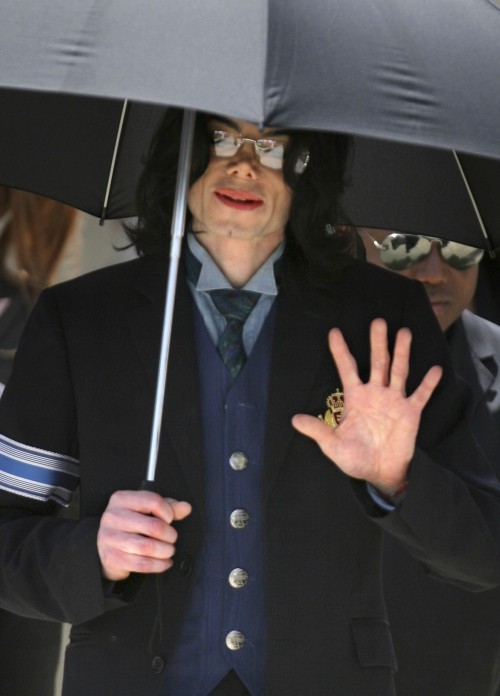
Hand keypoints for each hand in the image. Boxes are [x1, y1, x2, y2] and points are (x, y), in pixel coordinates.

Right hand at [97, 490, 191, 580]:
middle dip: (170, 535)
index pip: (153, 501)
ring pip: (149, 547)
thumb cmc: (129, 524)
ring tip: (169, 551)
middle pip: (154, 526)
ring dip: (165, 551)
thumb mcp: (146, 509)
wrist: (105, 545)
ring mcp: (110, 538)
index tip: (170, 519)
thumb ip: (168, 506)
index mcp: (121, 499)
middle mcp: (113, 516)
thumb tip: (186, 507)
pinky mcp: (112, 557)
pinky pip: (142, 564)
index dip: (168, 512)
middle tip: (172, 538)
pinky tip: (164, 562)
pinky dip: (159, 565)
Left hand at [292, 318, 441, 495]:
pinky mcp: (410, 412)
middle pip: (376, 362)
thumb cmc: (355, 459)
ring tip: (404, 332)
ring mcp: (394, 401)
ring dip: (401, 352)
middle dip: (377, 343)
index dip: (340, 351)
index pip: (346, 368)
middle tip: (378, 322)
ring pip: (398, 370)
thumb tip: (294, 419)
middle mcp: (375, 393)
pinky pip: (420, 395)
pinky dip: (428, 383)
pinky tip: (436, 369)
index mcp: (355, 398)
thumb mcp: (333, 445)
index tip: (334, 332)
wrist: (380, 474)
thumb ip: (318, 430)